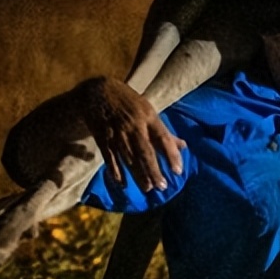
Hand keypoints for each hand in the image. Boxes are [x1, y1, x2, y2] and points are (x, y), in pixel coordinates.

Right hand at [76, 76, 185, 191]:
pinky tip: (122, 183)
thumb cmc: (128, 101)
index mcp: (148, 117)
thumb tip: (183, 146)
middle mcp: (133, 126)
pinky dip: (115, 171)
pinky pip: (109, 158)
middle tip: (162, 186)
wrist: (96, 90)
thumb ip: (164, 131)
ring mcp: (117, 133)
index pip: (163, 138)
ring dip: (138, 174)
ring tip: (147, 188)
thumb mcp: (148, 110)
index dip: (171, 155)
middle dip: (154, 171)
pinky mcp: (102, 138)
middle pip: (145, 152)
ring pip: (129, 157)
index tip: (178, 171)